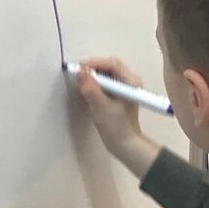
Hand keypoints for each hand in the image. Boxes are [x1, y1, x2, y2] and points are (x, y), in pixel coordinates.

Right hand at [75, 57, 160, 176]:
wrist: (124, 144)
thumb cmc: (116, 127)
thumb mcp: (100, 106)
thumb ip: (90, 88)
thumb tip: (80, 72)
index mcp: (131, 82)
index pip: (112, 63)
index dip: (94, 63)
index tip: (78, 69)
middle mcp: (129, 82)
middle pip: (109, 66)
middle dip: (93, 68)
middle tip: (77, 74)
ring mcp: (123, 88)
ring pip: (106, 74)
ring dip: (93, 75)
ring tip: (80, 81)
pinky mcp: (117, 94)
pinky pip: (105, 82)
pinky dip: (95, 83)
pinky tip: (86, 89)